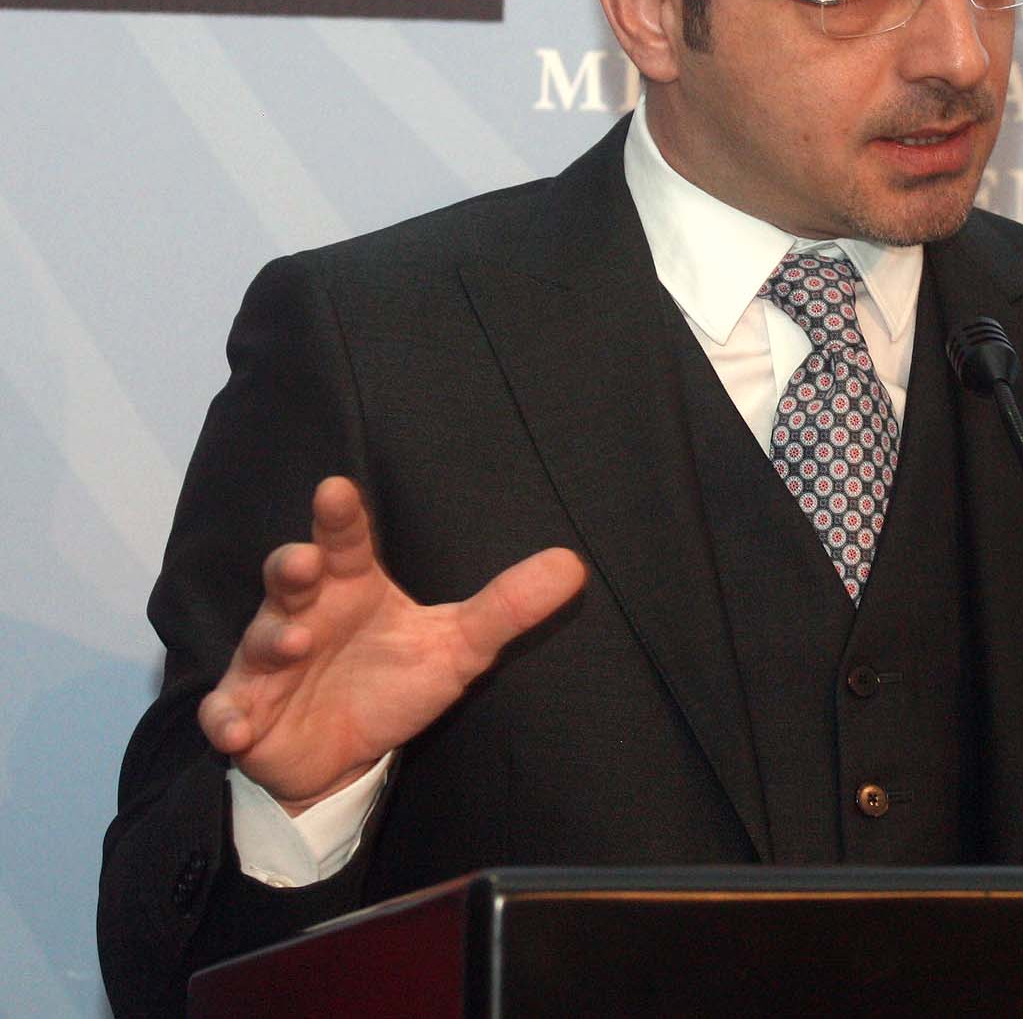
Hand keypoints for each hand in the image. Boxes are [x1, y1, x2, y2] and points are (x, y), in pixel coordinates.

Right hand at [198, 476, 586, 812]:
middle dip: (290, 566)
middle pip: (288, 578)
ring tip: (291, 642)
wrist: (344, 756)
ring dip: (270, 639)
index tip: (336, 489)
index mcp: (351, 587)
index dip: (340, 517)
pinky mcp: (246, 714)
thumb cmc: (392, 681)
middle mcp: (304, 614)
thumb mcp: (458, 647)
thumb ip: (508, 607)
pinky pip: (226, 713)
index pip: (345, 542)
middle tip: (304, 561)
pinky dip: (226, 718)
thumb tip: (573, 564)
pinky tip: (236, 727)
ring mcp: (268, 664)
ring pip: (258, 641)